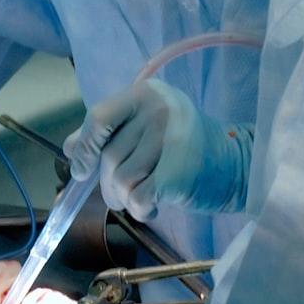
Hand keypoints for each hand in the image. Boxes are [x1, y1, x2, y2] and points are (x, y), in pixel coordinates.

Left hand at [64, 80, 252, 218]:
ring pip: (121, 179)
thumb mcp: (147, 127)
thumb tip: (69, 148)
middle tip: (119, 195)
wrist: (235, 164)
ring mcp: (170, 139)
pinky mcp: (179, 171)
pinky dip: (139, 209)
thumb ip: (108, 132)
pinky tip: (151, 206)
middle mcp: (158, 111)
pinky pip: (139, 197)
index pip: (99, 117)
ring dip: (123, 198)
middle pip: (109, 155)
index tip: (81, 168)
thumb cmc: (183, 146)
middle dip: (106, 184)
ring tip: (139, 198)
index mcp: (145, 94)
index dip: (84, 146)